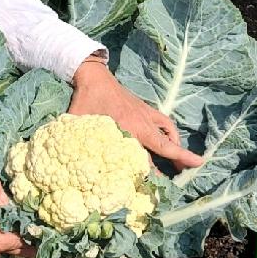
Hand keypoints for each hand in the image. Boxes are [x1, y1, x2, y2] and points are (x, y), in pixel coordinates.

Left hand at [69, 58, 202, 170]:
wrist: (94, 76)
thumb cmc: (85, 100)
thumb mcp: (79, 123)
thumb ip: (78, 142)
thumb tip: (70, 161)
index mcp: (127, 128)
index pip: (145, 154)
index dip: (154, 171)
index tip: (165, 181)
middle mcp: (141, 123)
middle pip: (164, 146)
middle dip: (178, 160)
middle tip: (186, 174)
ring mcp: (145, 115)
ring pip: (167, 134)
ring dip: (176, 149)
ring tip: (184, 163)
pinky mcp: (145, 109)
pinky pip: (164, 122)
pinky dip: (171, 132)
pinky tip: (172, 140)